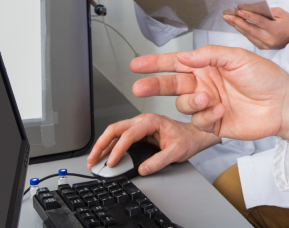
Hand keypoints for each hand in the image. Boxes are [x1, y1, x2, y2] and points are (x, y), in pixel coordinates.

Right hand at [87, 114, 219, 175]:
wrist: (195, 135)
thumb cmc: (188, 139)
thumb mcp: (176, 152)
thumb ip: (159, 161)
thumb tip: (143, 169)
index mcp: (152, 121)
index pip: (128, 134)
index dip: (118, 149)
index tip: (111, 162)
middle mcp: (143, 120)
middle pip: (115, 129)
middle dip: (101, 144)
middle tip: (93, 159)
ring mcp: (139, 125)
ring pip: (115, 132)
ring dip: (103, 145)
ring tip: (94, 159)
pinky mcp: (138, 131)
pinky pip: (119, 136)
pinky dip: (109, 146)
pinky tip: (104, 155)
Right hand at [129, 45, 288, 144]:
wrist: (283, 103)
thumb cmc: (266, 77)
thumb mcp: (238, 57)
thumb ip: (209, 55)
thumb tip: (184, 55)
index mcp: (208, 66)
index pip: (176, 63)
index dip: (155, 63)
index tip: (137, 64)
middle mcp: (205, 84)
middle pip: (171, 84)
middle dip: (153, 84)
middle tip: (140, 87)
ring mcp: (208, 105)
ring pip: (183, 104)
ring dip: (191, 101)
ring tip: (207, 97)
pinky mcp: (214, 123)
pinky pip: (198, 121)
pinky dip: (207, 115)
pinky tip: (221, 109)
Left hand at [223, 7, 288, 49]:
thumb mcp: (281, 13)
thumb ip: (266, 11)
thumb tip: (250, 8)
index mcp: (275, 30)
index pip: (259, 21)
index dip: (248, 16)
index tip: (239, 10)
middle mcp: (268, 39)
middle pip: (249, 30)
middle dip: (236, 21)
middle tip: (226, 15)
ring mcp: (264, 45)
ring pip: (247, 34)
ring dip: (236, 26)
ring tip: (227, 18)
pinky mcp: (261, 47)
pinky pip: (249, 38)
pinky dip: (242, 30)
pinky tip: (235, 24)